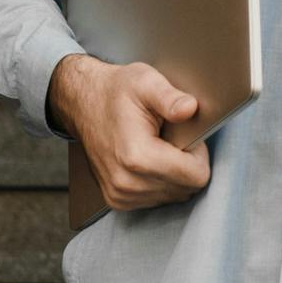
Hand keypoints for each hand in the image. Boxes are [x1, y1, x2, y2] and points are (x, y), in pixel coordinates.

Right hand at [48, 53, 211, 211]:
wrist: (82, 104)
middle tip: (171, 139)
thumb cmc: (115, 92)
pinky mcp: (117, 200)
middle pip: (187, 188)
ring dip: (174, 174)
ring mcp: (120, 195)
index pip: (196, 176)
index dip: (199, 154)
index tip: (186, 137)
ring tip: (158, 147)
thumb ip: (170, 97)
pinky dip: (160, 182)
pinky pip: (158, 199)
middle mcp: (126, 183)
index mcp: (137, 157)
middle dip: (187, 164)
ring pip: (174, 196)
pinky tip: (148, 160)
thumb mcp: (145, 82)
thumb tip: (190, 109)